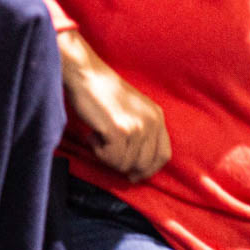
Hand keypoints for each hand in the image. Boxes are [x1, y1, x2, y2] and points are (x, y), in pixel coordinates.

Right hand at [58, 30, 170, 181]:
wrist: (86, 74)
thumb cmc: (104, 93)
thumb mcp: (134, 111)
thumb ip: (142, 135)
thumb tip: (137, 170)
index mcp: (157, 116)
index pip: (163, 155)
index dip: (148, 170)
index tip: (134, 175)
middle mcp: (151, 122)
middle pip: (144, 165)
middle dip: (123, 165)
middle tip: (107, 151)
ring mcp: (136, 127)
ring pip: (124, 164)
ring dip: (107, 156)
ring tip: (99, 135)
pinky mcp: (119, 131)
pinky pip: (110, 159)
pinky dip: (98, 151)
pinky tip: (93, 134)